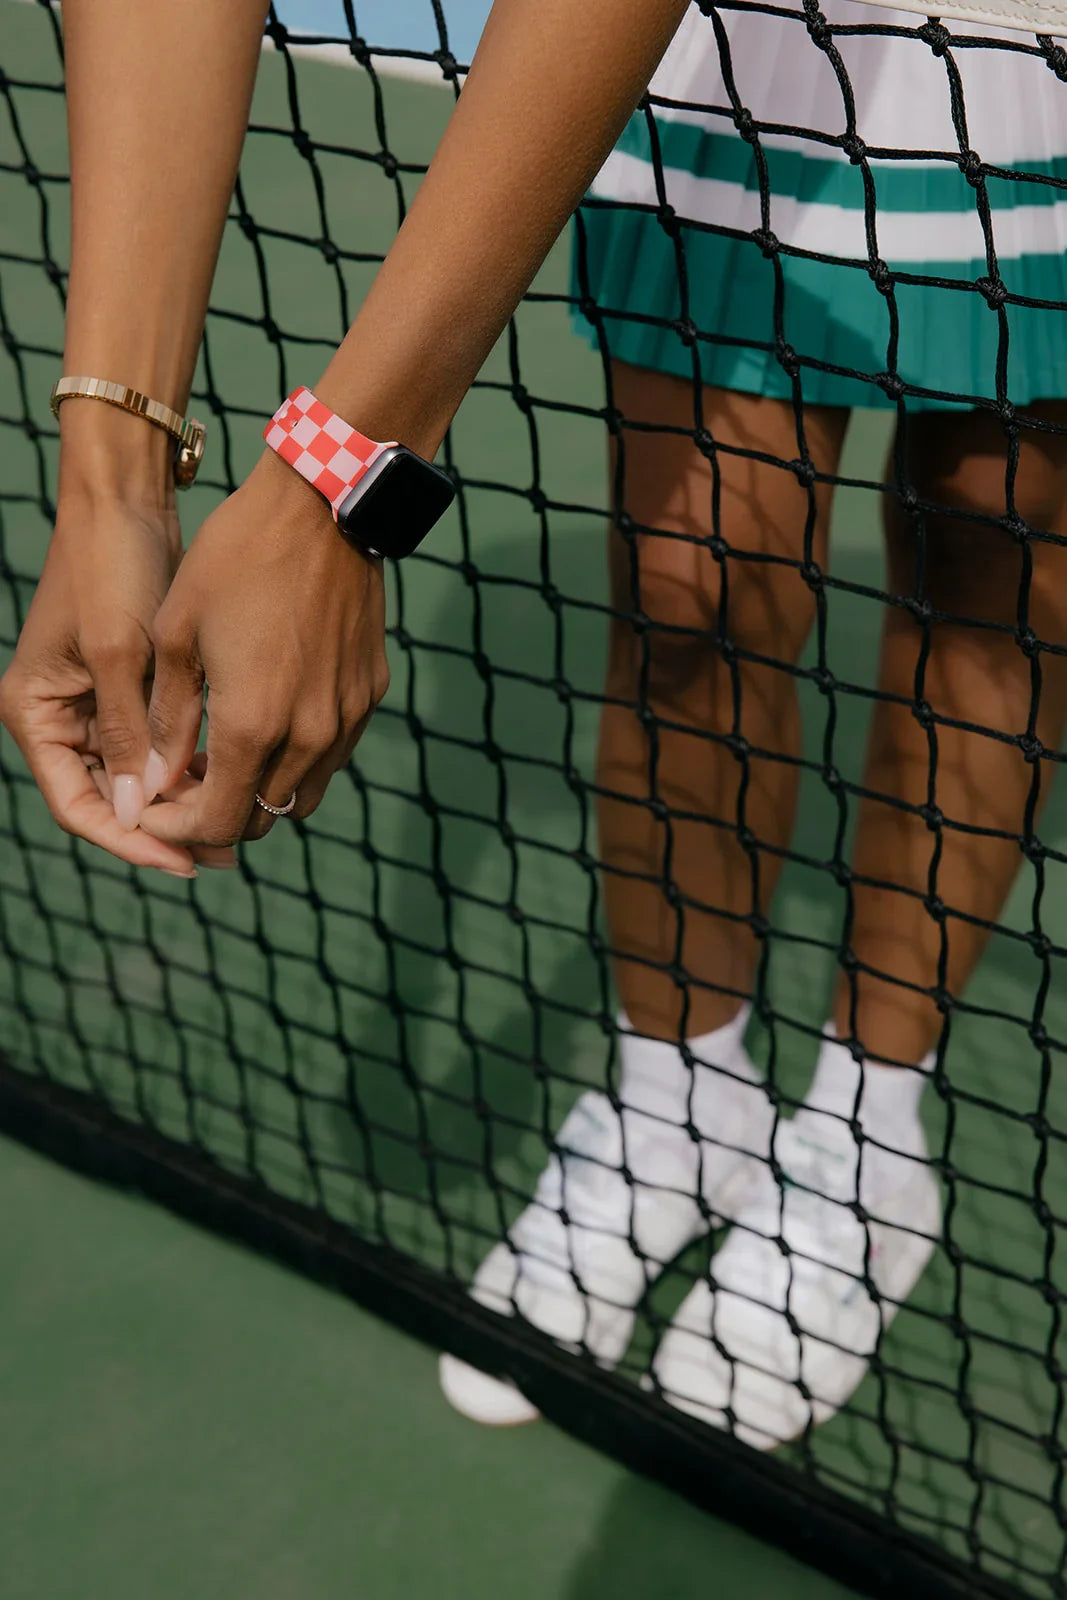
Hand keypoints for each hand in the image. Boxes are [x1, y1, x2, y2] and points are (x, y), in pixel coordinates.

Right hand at [0, 491, 233, 875]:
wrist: (126, 504)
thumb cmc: (112, 568)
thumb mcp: (119, 654)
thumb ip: (128, 734)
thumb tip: (139, 812)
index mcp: (36, 715)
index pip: (80, 806)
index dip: (131, 839)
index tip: (183, 860)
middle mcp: (60, 719)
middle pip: (110, 800)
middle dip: (165, 829)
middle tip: (226, 854)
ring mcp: (94, 707)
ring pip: (138, 779)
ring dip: (183, 803)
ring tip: (238, 828)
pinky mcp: (128, 691)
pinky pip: (157, 748)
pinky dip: (190, 767)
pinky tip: (232, 782)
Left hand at [138, 451, 389, 847]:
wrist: (322, 508)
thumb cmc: (235, 559)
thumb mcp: (177, 634)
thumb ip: (166, 721)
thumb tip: (151, 785)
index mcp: (254, 724)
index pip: (218, 822)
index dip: (177, 830)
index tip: (152, 811)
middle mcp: (309, 735)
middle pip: (261, 820)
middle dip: (216, 815)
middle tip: (183, 784)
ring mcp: (347, 718)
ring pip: (300, 796)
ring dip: (259, 792)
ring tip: (224, 755)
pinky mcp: (369, 695)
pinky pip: (331, 755)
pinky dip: (296, 759)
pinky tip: (269, 719)